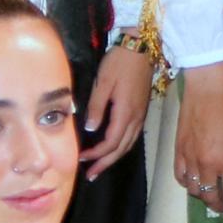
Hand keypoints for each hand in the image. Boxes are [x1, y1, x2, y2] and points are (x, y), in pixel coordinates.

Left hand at [82, 40, 156, 179]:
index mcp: (126, 113)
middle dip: (105, 164)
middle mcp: (136, 118)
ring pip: (128, 145)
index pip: (111, 142)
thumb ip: (97, 107)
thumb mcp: (104, 82)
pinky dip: (121, 147)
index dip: (96, 154)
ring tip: (100, 167)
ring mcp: (140, 115)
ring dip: (113, 158)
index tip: (81, 159)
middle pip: (121, 149)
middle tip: (90, 175)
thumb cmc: (120, 62)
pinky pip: (132, 137)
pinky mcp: (141, 111)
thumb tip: (91, 129)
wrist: (141, 46)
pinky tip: (113, 149)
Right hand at [173, 63, 222, 217]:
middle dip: (220, 206)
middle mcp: (208, 165)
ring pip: (194, 190)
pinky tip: (195, 181)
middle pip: (211, 198)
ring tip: (212, 193)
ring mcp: (190, 159)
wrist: (207, 91)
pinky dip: (188, 184)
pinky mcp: (178, 151)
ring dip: (204, 196)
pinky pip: (180, 176)